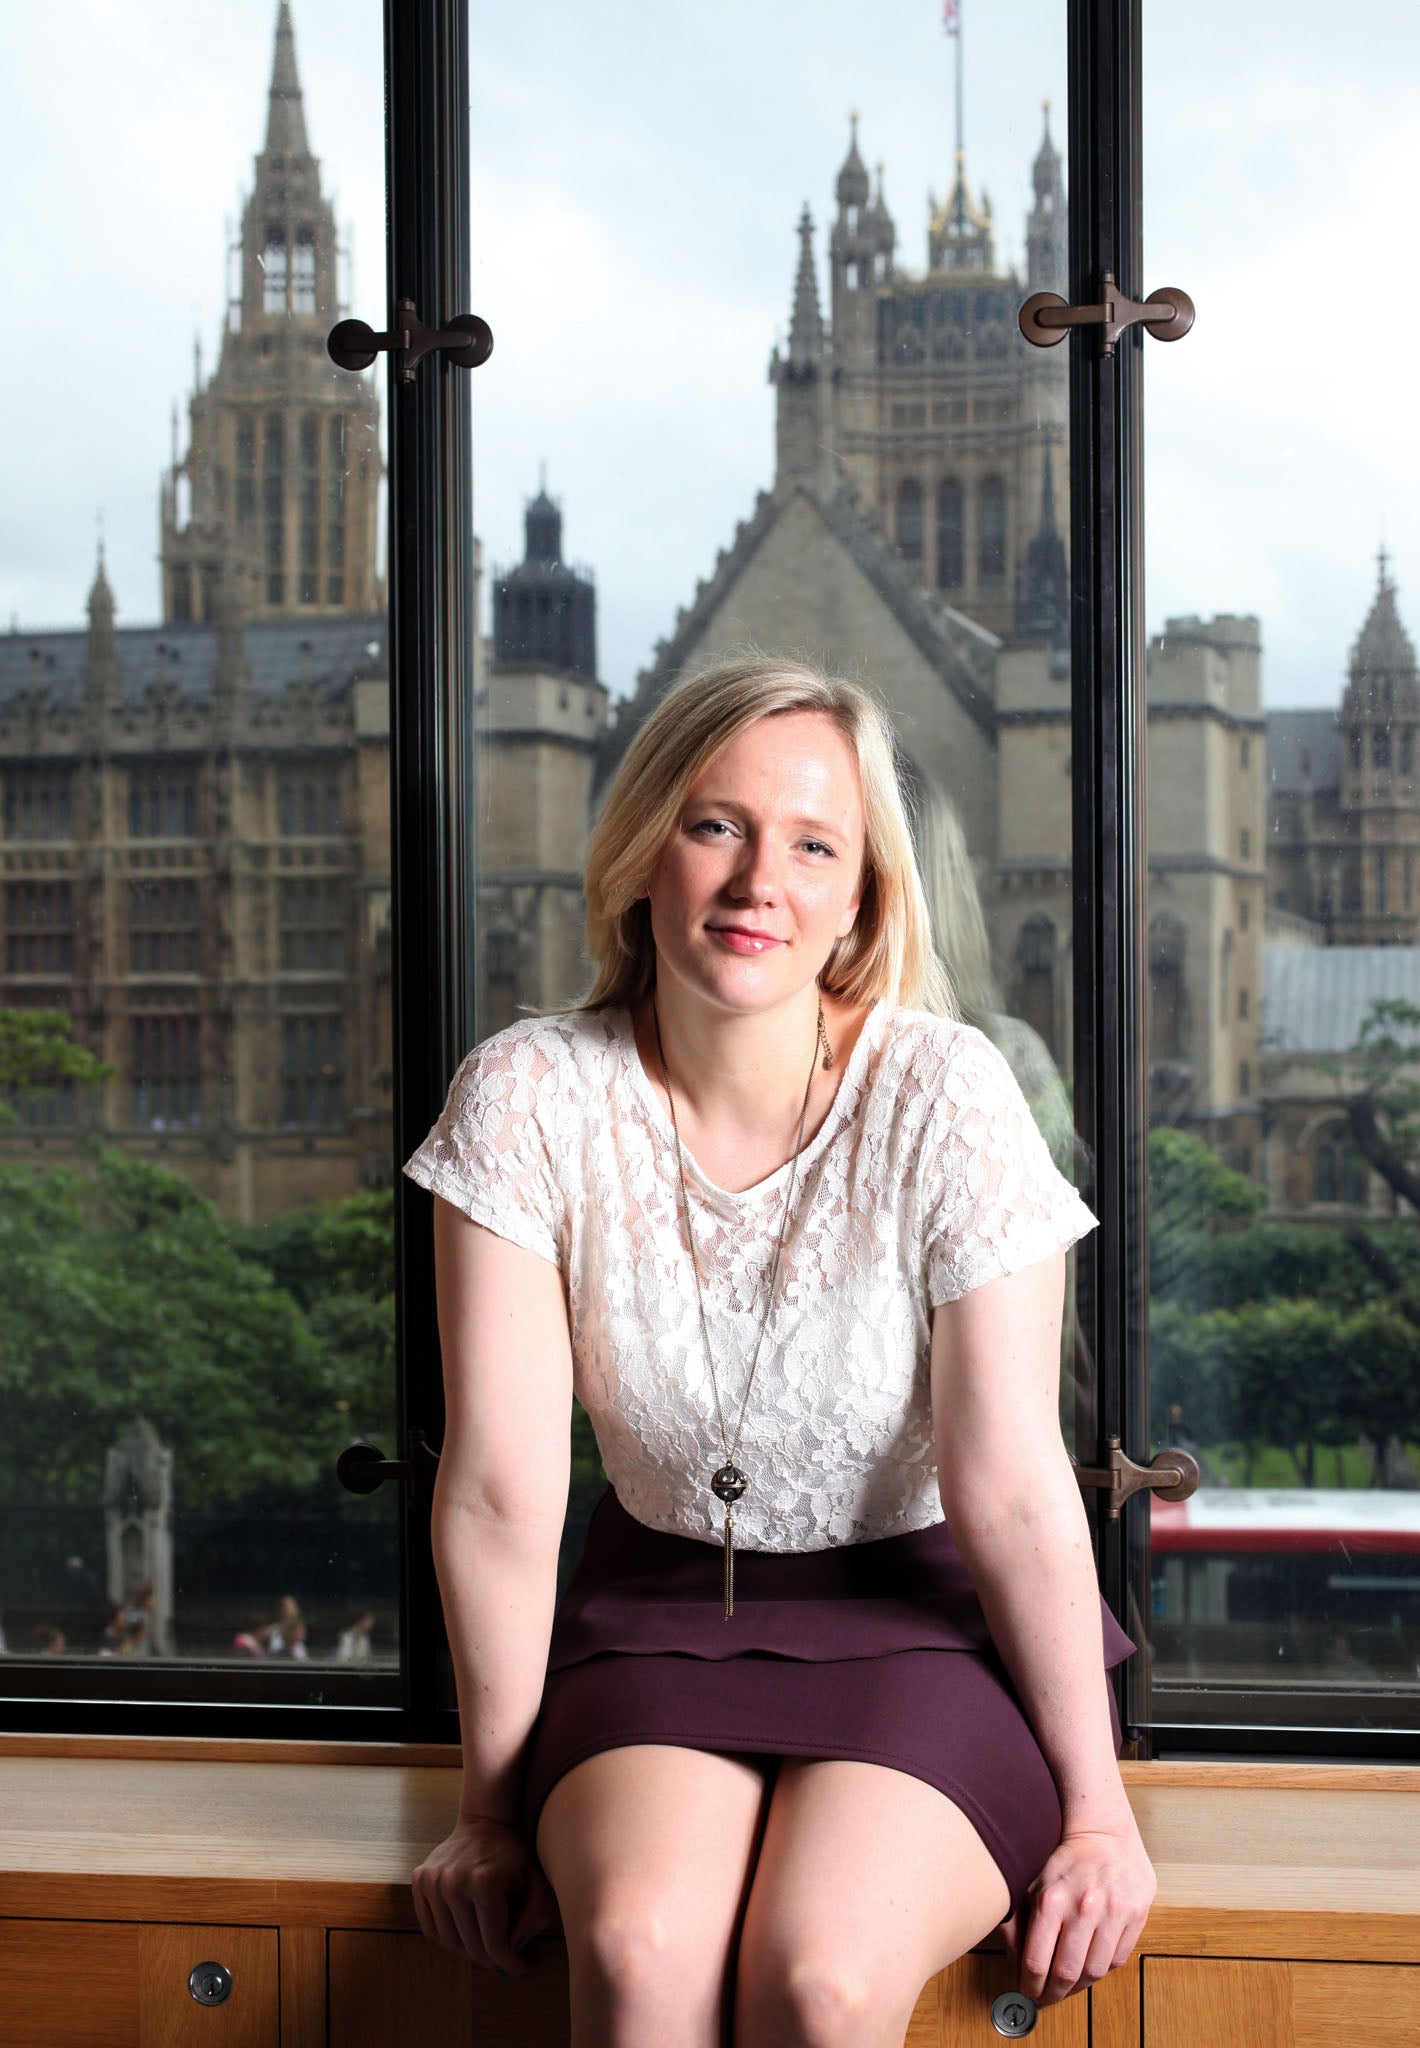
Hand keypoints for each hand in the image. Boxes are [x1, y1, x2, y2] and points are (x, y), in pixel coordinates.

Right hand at [411, 1815, 559, 1974]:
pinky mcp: (419, 1880)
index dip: (510, 1963)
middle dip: (492, 1959)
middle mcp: (453, 1882)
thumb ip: (536, 1916)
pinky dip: (447, 1937)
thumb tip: (515, 1947)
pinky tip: (464, 1932)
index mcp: (484, 1882)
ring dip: (469, 1950)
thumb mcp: (537, 1881)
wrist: (485, 1821)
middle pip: (471, 1945)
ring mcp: (432, 1880)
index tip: (522, 1969)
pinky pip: (430, 1927)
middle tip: (505, 1958)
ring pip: (448, 1941)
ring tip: (486, 1945)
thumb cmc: (514, 1855)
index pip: (495, 1943)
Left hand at [998, 1821, 1155, 2005]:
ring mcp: (1113, 1911)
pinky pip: (1117, 1960)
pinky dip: (1102, 1969)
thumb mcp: (1031, 1883)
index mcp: (1051, 1899)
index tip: (1027, 1990)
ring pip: (1094, 1972)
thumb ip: (1017, 1920)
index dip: (1029, 1985)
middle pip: (1065, 1973)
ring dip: (1078, 1987)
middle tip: (1046, 1997)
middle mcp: (1083, 1907)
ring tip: (1068, 1984)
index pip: (1036, 1962)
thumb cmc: (1064, 1859)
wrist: (1104, 1833)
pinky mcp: (1136, 1914)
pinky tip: (1089, 1962)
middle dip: (1052, 1994)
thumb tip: (1013, 1960)